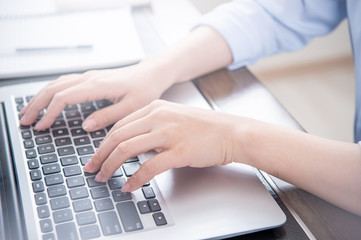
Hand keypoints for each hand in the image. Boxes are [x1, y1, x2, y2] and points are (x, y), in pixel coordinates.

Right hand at [20, 62, 173, 130]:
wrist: (151, 74)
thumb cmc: (145, 89)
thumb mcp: (131, 107)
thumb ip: (108, 116)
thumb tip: (86, 125)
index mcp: (98, 85)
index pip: (64, 97)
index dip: (49, 112)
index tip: (41, 127)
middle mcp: (90, 78)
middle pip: (54, 88)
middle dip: (36, 104)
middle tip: (25, 121)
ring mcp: (89, 76)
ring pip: (56, 83)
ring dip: (40, 97)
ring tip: (29, 112)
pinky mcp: (91, 78)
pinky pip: (65, 81)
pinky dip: (51, 91)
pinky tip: (47, 98)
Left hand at [84, 100, 244, 191]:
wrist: (231, 132)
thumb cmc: (205, 127)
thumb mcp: (174, 117)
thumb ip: (151, 127)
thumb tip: (132, 145)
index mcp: (155, 108)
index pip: (119, 126)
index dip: (103, 143)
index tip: (96, 156)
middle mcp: (158, 117)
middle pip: (117, 136)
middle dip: (100, 156)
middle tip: (92, 169)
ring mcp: (168, 133)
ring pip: (127, 149)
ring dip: (111, 166)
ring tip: (104, 178)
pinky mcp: (179, 151)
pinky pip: (149, 167)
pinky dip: (135, 179)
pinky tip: (129, 186)